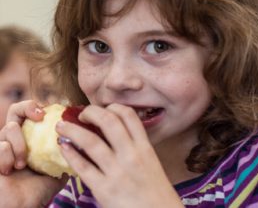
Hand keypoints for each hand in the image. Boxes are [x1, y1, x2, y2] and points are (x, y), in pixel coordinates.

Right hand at [0, 100, 65, 206]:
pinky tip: (9, 171)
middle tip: (40, 117)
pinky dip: (7, 158)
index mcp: (28, 139)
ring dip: (21, 145)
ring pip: (10, 127)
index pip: (29, 113)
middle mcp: (13, 139)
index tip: (48, 114)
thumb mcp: (56, 170)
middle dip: (28, 108)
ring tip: (23, 164)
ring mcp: (1, 147)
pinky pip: (1, 147)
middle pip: (16, 109)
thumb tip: (79, 142)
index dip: (37, 108)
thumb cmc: (36, 192)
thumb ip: (65, 155)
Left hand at [56, 104, 183, 207]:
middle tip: (82, 114)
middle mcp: (131, 155)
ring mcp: (117, 172)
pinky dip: (71, 154)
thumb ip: (136, 145)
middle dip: (91, 112)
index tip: (103, 109)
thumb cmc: (156, 190)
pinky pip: (83, 167)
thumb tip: (114, 132)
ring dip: (73, 130)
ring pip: (91, 142)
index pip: (128, 115)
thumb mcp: (151, 161)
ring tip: (61, 126)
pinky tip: (63, 147)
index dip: (113, 106)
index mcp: (144, 147)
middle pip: (108, 121)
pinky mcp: (104, 190)